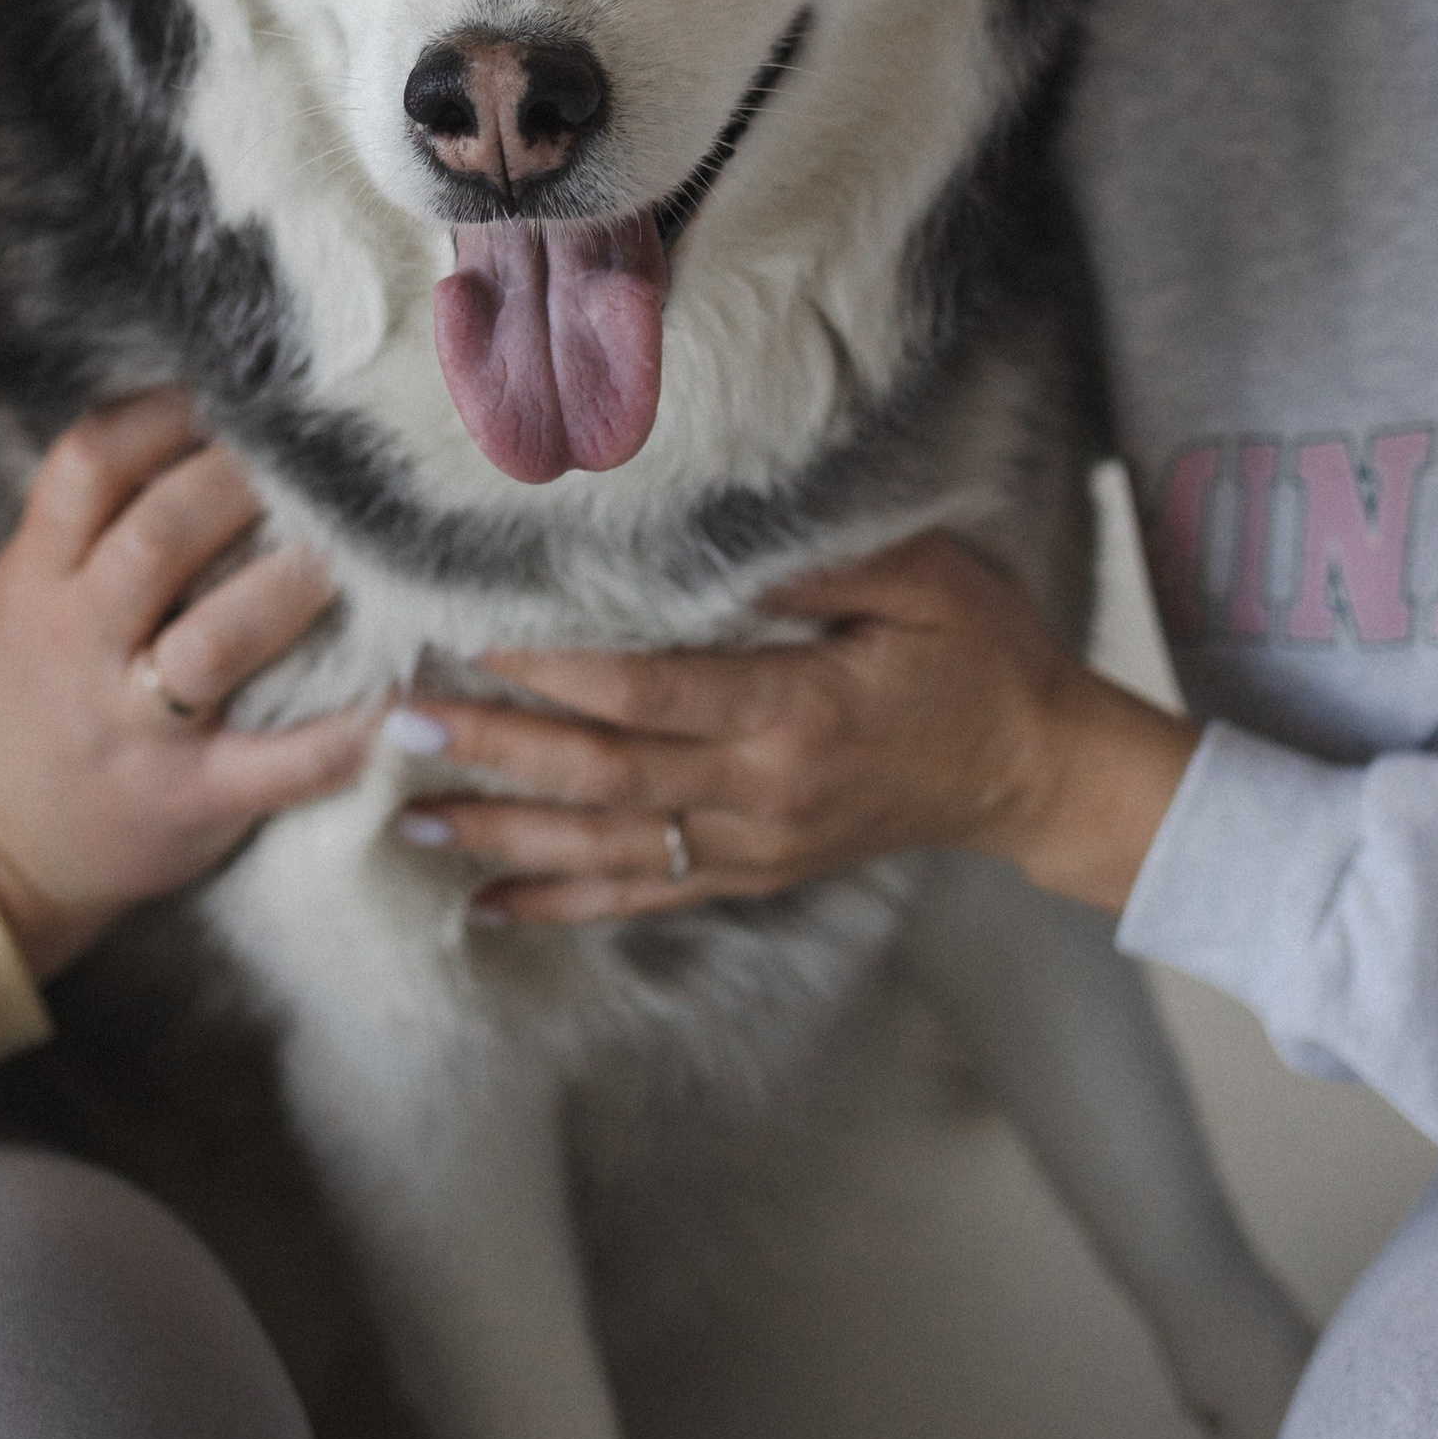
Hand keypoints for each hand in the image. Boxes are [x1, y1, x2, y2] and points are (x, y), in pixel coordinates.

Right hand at [0, 394, 373, 984]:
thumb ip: (94, 518)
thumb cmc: (39, 693)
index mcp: (40, 578)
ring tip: (366, 546)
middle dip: (241, 483)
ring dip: (297, 584)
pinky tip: (400, 695)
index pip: (87, 466)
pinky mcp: (192, 798)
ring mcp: (136, 725)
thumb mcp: (32, 593)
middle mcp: (81, 642)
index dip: (162, 413)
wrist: (0, 848)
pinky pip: (279, 764)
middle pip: (158, 537)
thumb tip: (200, 409)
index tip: (233, 390)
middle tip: (318, 453)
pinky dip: (346, 733)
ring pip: (218, 640)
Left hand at [390, 527, 1196, 923]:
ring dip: (505, 833)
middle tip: (400, 730)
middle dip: (497, 754)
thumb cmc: (984, 657)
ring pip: (608, 847)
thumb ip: (822, 560)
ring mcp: (755, 845)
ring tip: (410, 817)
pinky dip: (561, 900)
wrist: (1037, 772)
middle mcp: (763, 793)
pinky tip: (485, 903)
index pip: (650, 695)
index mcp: (796, 714)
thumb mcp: (926, 581)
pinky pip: (644, 894)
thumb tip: (716, 535)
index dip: (557, 676)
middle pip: (605, 777)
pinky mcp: (756, 872)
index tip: (475, 644)